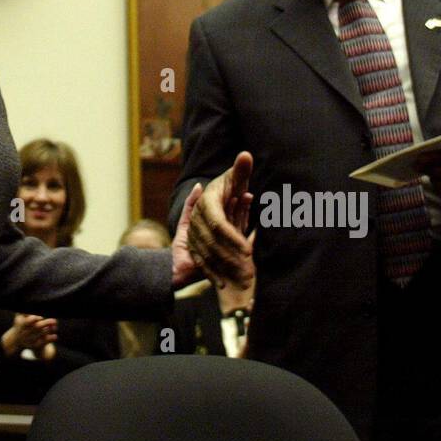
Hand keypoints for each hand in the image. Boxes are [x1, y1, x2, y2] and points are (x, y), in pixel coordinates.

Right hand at [1, 313, 57, 356]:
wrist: (17, 340)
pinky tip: (55, 336)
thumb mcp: (19, 316)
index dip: (35, 318)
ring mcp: (29, 340)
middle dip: (46, 323)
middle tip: (54, 320)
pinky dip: (50, 339)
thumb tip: (30, 301)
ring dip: (49, 329)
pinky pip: (44, 343)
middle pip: (37, 327)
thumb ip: (24, 310)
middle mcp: (25, 333)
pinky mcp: (34, 346)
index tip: (41, 316)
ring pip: (41, 334)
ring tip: (55, 325)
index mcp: (21, 324)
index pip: (28, 321)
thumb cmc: (20, 324)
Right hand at [177, 152, 254, 288]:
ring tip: (244, 281)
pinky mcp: (190, 244)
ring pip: (208, 257)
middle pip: (214, 245)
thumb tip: (246, 155)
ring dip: (226, 270)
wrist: (208, 198)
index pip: (219, 224)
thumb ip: (240, 169)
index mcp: (207, 205)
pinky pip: (201, 262)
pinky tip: (224, 285)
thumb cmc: (225, 187)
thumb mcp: (233, 180)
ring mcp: (191, 233)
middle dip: (232, 260)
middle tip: (250, 273)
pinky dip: (212, 275)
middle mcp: (197, 220)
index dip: (233, 238)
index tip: (248, 252)